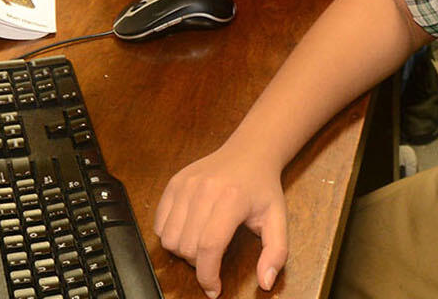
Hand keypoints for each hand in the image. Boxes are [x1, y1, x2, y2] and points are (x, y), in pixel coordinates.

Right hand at [155, 143, 289, 297]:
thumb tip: (266, 282)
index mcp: (231, 199)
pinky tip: (189, 231)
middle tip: (214, 258)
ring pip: (169, 238)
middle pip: (186, 247)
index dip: (208, 275)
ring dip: (182, 251)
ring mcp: (185, 185)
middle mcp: (204, 189)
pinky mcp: (173, 183)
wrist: (249, 152)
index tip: (214, 289)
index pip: (209, 247)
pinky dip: (170, 236)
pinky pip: (159, 224)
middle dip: (198, 264)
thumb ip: (276, 253)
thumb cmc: (262, 188)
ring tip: (201, 243)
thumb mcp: (278, 219)